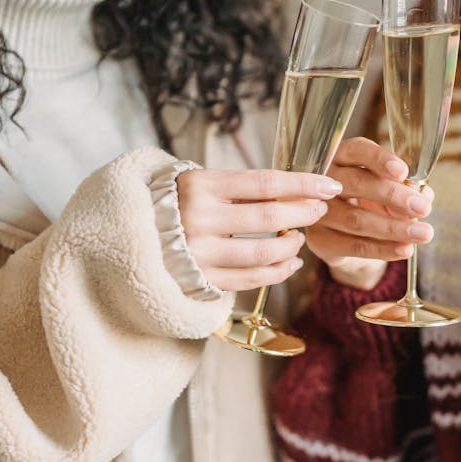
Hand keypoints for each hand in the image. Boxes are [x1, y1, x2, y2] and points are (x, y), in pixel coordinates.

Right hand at [177, 168, 341, 290]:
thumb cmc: (178, 203)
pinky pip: (252, 279)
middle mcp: (198, 218)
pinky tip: (291, 262)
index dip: (303, 184)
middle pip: (269, 217)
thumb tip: (297, 191)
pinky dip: (279, 272)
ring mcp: (200, 252)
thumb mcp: (203, 183)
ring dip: (292, 246)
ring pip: (265, 253)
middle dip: (303, 213)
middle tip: (319, 210)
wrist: (132, 232)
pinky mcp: (202, 279)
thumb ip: (242, 188)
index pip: (265, 182)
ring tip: (299, 238)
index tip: (329, 185)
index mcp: (201, 185)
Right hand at [307, 137, 435, 289]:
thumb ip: (405, 187)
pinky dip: (383, 249)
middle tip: (422, 207)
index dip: (379, 160)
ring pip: (356, 219)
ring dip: (393, 228)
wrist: (348, 238)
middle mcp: (323, 180)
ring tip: (422, 233)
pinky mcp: (320, 240)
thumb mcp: (389, 189)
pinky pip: (354, 246)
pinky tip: (405, 248)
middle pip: (356, 183)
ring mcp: (318, 212)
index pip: (357, 151)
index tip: (403, 171)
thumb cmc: (371, 202)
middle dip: (393, 196)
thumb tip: (423, 194)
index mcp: (341, 157)